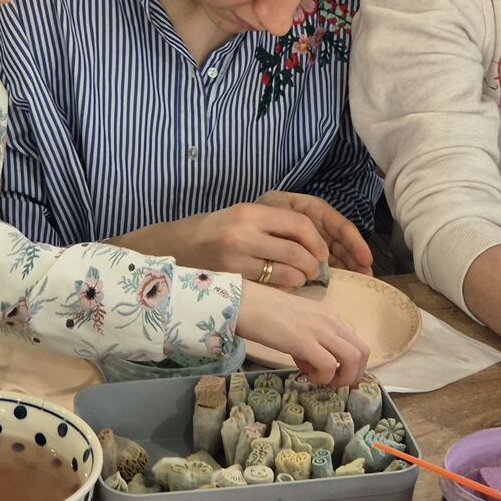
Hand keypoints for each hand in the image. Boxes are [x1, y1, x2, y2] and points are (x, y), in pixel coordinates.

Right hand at [182, 193, 370, 287]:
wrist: (177, 247)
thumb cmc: (215, 229)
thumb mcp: (243, 215)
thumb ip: (274, 223)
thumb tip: (313, 240)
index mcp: (250, 212)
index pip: (298, 224)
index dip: (316, 240)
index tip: (322, 252)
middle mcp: (244, 234)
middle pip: (295, 252)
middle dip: (312, 264)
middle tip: (315, 270)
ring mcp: (236, 260)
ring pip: (285, 273)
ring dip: (300, 279)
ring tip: (301, 279)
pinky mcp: (232, 281)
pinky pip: (269, 287)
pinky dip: (283, 288)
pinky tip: (282, 286)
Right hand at [235, 281, 369, 386]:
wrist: (243, 302)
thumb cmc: (264, 312)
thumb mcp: (297, 324)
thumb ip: (310, 341)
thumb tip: (312, 365)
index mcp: (330, 315)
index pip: (356, 342)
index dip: (350, 365)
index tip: (333, 374)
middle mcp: (331, 320)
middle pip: (363, 352)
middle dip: (353, 375)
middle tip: (332, 383)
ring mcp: (320, 329)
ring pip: (354, 358)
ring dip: (342, 378)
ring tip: (321, 380)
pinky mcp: (304, 341)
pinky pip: (329, 365)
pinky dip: (322, 377)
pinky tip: (306, 375)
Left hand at [257, 190, 373, 273]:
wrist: (238, 224)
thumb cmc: (258, 212)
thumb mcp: (276, 208)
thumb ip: (295, 225)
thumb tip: (318, 255)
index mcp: (312, 210)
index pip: (339, 226)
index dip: (354, 243)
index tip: (365, 259)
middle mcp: (316, 226)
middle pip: (341, 243)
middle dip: (355, 258)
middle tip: (367, 276)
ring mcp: (311, 241)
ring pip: (335, 255)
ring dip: (348, 267)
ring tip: (361, 280)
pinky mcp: (305, 255)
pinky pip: (322, 263)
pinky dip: (333, 272)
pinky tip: (342, 282)